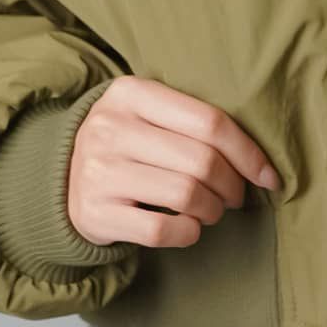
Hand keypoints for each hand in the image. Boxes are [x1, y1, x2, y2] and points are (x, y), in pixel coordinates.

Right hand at [67, 77, 281, 249]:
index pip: (210, 122)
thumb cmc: (125, 144)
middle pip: (202, 161)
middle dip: (232, 186)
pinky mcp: (96, 213)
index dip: (248, 152)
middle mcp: (110, 128)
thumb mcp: (147, 113)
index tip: (268, 176)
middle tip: (234, 195)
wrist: (58, 177)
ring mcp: (99, 171)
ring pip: (186, 195)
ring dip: (212, 210)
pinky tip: (187, 226)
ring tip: (210, 209)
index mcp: (131, 93)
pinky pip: (163, 230)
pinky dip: (188, 232)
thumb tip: (261, 163)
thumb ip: (194, 122)